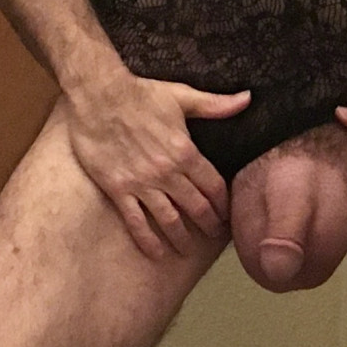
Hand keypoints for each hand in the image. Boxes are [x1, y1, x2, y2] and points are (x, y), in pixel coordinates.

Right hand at [65, 71, 249, 259]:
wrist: (99, 96)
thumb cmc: (141, 93)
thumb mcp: (182, 96)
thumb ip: (215, 104)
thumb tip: (247, 98)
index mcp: (185, 152)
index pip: (213, 186)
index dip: (223, 203)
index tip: (227, 214)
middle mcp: (167, 172)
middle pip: (195, 207)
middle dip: (208, 224)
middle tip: (214, 236)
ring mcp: (142, 184)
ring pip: (168, 219)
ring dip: (181, 237)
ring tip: (187, 249)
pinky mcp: (118, 189)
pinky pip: (135, 221)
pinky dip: (147, 240)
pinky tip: (155, 252)